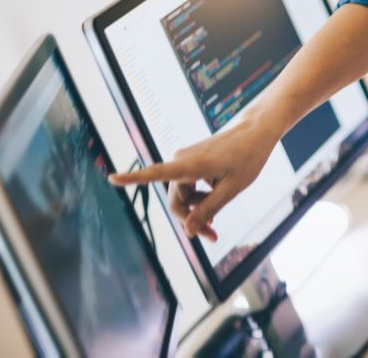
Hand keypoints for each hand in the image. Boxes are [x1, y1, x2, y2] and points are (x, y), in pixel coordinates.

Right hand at [108, 117, 273, 241]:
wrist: (256, 131)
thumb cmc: (248, 157)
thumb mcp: (233, 189)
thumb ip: (209, 209)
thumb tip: (188, 232)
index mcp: (192, 164)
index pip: (157, 173)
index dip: (134, 178)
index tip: (111, 177)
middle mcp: (183, 160)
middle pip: (176, 200)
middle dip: (190, 220)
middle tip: (212, 236)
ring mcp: (186, 160)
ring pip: (183, 195)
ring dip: (197, 210)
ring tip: (216, 223)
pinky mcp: (192, 161)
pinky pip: (189, 185)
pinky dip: (200, 197)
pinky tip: (215, 203)